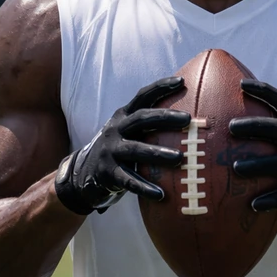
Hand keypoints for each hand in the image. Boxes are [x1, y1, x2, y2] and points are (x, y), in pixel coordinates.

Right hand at [54, 77, 189, 214]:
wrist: (84, 174)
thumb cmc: (120, 149)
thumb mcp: (130, 132)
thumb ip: (150, 125)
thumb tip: (192, 118)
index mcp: (123, 116)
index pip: (143, 97)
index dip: (161, 87)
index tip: (182, 82)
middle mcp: (116, 130)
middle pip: (141, 119)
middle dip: (165, 117)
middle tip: (187, 119)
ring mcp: (110, 151)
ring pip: (136, 150)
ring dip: (158, 154)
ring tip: (179, 158)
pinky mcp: (108, 173)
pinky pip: (128, 181)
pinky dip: (144, 188)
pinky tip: (161, 194)